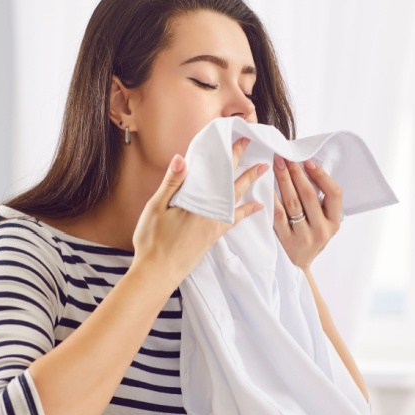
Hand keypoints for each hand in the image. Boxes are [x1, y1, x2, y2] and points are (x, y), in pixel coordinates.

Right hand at [132, 138, 269, 286]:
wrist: (157, 274)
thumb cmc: (152, 241)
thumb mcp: (156, 208)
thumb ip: (171, 183)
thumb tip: (181, 158)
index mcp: (198, 203)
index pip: (219, 173)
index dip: (230, 155)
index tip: (240, 140)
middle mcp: (211, 214)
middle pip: (232, 184)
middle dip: (244, 165)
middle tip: (255, 149)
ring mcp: (214, 227)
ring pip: (236, 200)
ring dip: (248, 183)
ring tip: (261, 171)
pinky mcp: (213, 237)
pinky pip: (234, 219)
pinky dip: (245, 211)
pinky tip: (256, 206)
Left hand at [270, 155, 342, 270]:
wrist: (297, 268)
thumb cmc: (310, 238)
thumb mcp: (323, 223)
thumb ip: (320, 202)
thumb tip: (307, 169)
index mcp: (334, 223)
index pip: (334, 194)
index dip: (322, 176)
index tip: (308, 162)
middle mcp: (322, 230)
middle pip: (309, 195)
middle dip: (296, 173)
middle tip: (286, 157)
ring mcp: (304, 237)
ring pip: (293, 203)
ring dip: (284, 180)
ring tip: (277, 165)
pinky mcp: (286, 240)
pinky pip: (278, 214)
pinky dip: (273, 198)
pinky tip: (267, 185)